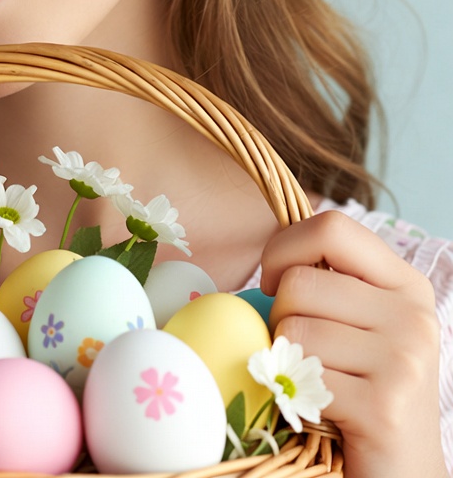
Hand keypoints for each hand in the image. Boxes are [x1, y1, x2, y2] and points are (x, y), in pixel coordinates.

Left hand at [260, 211, 446, 477]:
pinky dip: (296, 393)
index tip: (274, 282)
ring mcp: (404, 360)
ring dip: (286, 357)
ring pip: (293, 328)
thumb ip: (324, 278)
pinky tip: (324, 409)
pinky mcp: (385, 406)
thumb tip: (268, 251)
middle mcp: (412, 315)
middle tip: (304, 350)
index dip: (284, 248)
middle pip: (299, 282)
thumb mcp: (354, 319)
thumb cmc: (360, 386)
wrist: (403, 472)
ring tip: (317, 379)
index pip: (331, 227)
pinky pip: (300, 375)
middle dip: (280, 316)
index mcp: (404, 283)